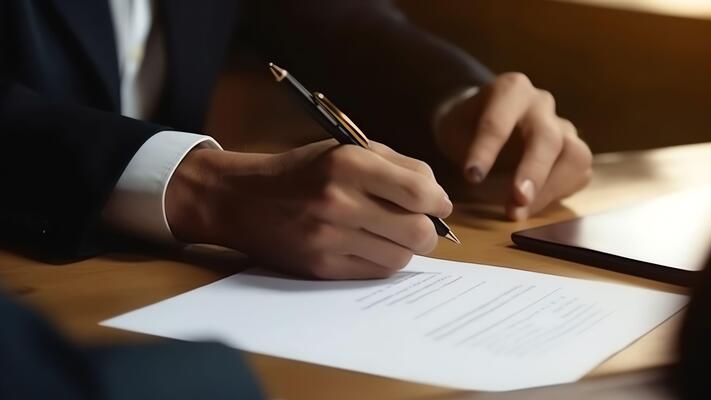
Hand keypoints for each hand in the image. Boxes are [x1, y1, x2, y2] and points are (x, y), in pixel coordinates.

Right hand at [165, 140, 451, 278]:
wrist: (242, 199)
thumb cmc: (302, 171)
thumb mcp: (344, 150)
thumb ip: (395, 165)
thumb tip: (437, 197)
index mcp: (348, 163)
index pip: (419, 190)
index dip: (439, 201)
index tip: (439, 205)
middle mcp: (338, 201)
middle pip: (417, 231)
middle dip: (429, 231)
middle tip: (421, 225)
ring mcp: (329, 237)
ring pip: (400, 257)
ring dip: (406, 248)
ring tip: (392, 235)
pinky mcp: (321, 266)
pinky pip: (375, 272)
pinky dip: (383, 261)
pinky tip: (372, 246)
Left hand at [435, 73, 592, 219]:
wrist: (481, 121)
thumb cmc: (466, 126)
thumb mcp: (452, 129)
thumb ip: (461, 147)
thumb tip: (474, 178)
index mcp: (510, 90)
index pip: (499, 120)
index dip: (486, 150)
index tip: (472, 177)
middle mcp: (541, 104)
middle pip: (547, 137)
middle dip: (533, 171)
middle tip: (518, 198)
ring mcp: (561, 125)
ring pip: (574, 155)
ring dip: (550, 188)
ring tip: (520, 211)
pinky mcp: (572, 150)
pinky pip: (579, 172)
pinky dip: (558, 193)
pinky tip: (532, 207)